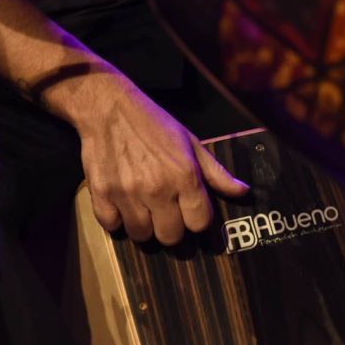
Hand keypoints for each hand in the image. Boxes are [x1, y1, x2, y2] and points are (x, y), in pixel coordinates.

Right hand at [72, 72, 248, 244]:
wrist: (109, 107)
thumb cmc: (154, 124)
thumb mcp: (191, 143)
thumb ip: (216, 173)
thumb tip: (243, 192)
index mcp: (184, 176)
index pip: (199, 223)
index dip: (198, 221)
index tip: (192, 215)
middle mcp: (157, 188)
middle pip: (171, 237)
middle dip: (172, 230)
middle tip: (167, 215)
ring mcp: (127, 193)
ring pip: (141, 236)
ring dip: (144, 227)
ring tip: (144, 210)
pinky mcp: (101, 194)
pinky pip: (111, 226)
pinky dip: (116, 220)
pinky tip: (122, 204)